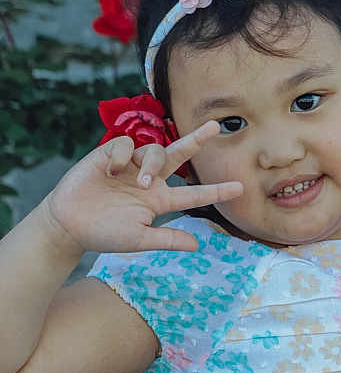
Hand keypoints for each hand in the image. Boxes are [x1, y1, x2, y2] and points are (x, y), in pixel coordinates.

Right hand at [39, 120, 242, 254]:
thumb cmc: (103, 234)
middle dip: (197, 140)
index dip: (216, 190)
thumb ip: (166, 240)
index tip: (240, 188)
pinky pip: (125, 145)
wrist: (67, 225)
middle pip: (178, 155)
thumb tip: (197, 245)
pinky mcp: (108, 155)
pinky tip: (110, 171)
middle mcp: (149, 179)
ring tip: (139, 181)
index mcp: (160, 200)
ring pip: (154, 150)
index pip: (194, 193)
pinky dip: (121, 156)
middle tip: (216, 127)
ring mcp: (130, 166)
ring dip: (151, 163)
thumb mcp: (138, 239)